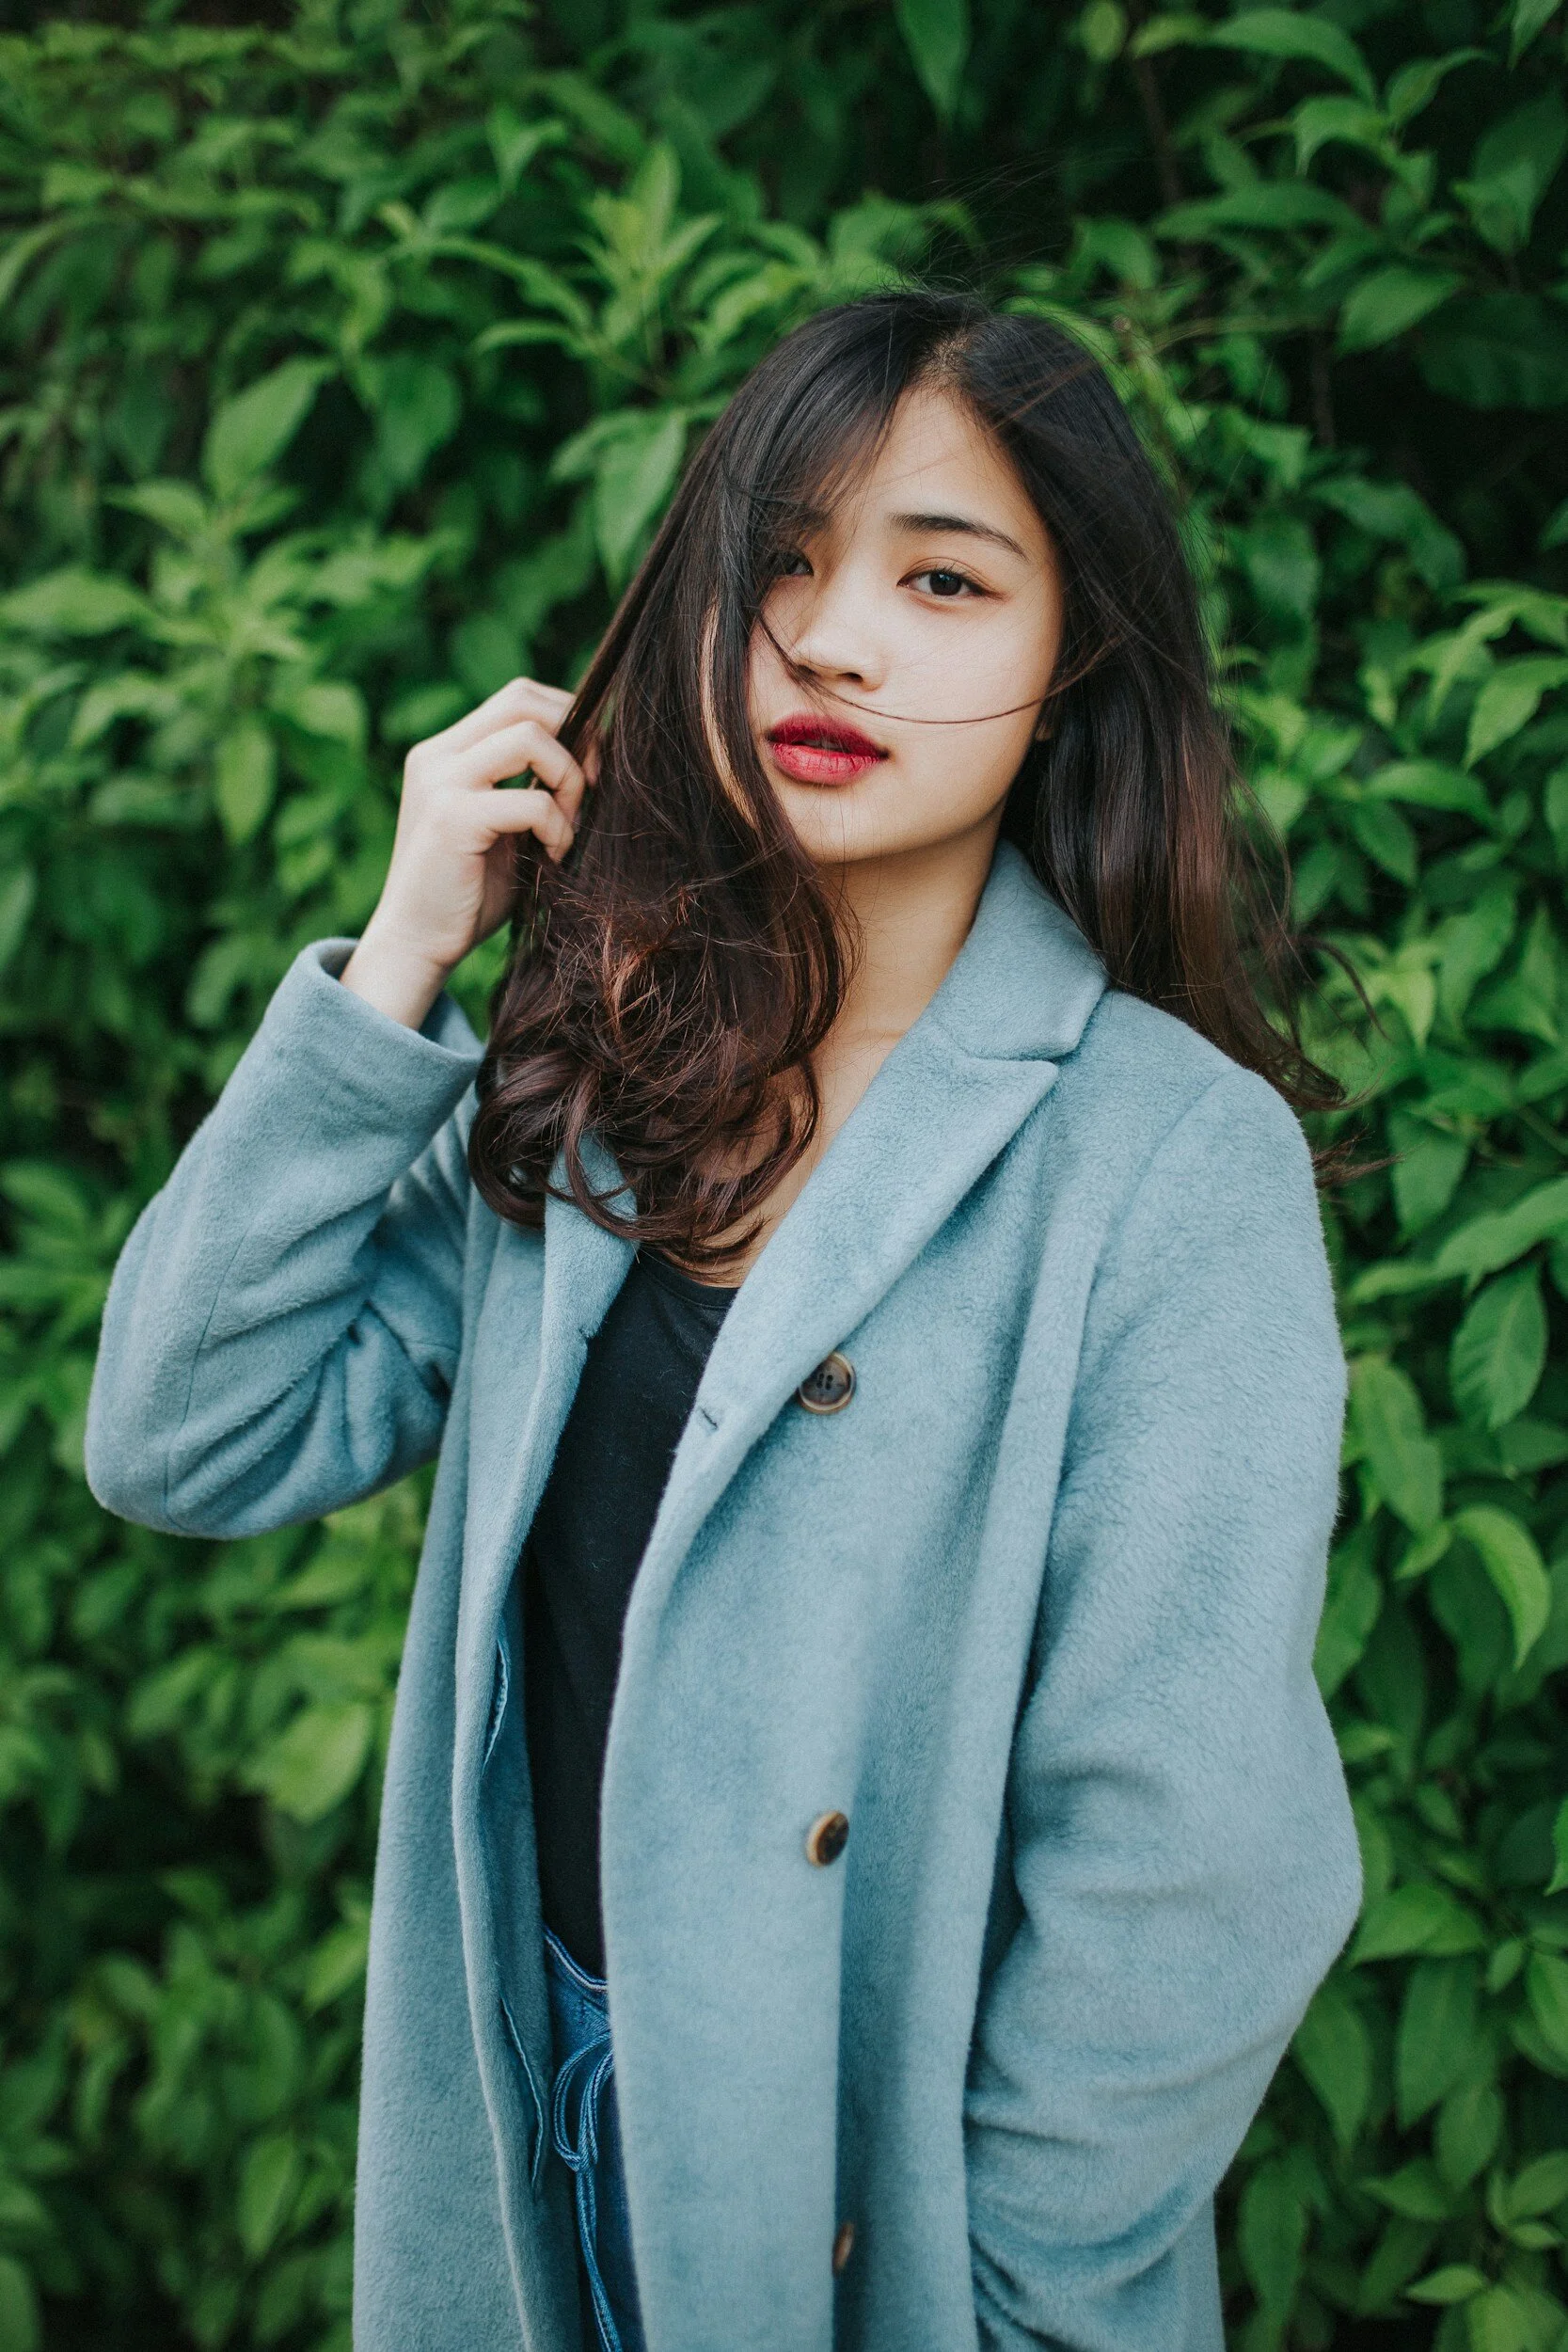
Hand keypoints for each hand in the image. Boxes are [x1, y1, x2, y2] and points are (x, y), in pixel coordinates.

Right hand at [340, 676, 592, 1029]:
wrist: (416, 945)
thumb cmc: (467, 894)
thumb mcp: (503, 826)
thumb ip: (530, 784)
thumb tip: (595, 752)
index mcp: (446, 751)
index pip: (519, 698)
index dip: (568, 718)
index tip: (592, 766)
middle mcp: (437, 755)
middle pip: (525, 700)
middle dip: (576, 735)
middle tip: (593, 786)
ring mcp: (441, 782)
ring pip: (532, 736)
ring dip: (569, 779)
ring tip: (566, 827)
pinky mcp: (453, 818)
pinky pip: (533, 800)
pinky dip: (558, 827)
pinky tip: (553, 856)